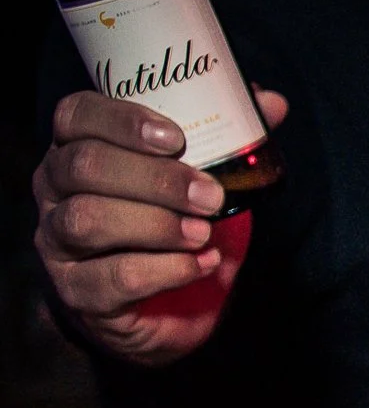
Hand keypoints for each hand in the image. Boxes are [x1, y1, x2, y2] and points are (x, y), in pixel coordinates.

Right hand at [31, 89, 287, 366]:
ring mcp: (57, 241)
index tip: (176, 138)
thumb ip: (229, 137)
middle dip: (155, 179)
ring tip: (203, 233)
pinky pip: (112, 277)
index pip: (76, 115)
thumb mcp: (202, 176)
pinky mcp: (77, 291)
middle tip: (210, 196)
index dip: (122, 120)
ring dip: (156, 224)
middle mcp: (55, 190)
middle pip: (84, 166)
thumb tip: (273, 102)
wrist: (164, 304)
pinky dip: (165, 270)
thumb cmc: (175, 222)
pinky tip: (200, 265)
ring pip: (87, 219)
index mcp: (79, 148)